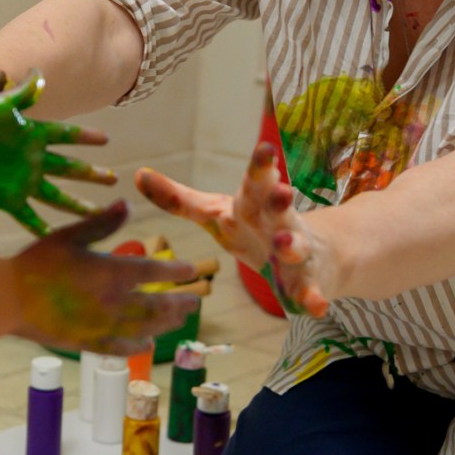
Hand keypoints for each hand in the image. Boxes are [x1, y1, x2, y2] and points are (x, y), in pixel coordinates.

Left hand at [0, 70, 116, 235]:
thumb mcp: (1, 103)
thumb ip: (23, 91)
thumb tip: (39, 72)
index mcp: (33, 134)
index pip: (67, 135)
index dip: (86, 137)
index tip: (106, 139)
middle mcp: (33, 158)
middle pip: (70, 168)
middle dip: (91, 173)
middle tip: (114, 178)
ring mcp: (23, 180)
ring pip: (58, 196)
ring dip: (78, 204)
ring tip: (98, 213)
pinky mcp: (8, 199)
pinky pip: (29, 217)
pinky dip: (41, 228)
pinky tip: (55, 239)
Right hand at [11, 201, 200, 355]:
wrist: (9, 298)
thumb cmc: (37, 262)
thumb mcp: (70, 235)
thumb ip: (102, 222)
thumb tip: (126, 202)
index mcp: (112, 273)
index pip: (154, 272)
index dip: (176, 271)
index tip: (192, 270)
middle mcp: (114, 303)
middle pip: (156, 305)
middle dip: (178, 303)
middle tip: (195, 301)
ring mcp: (103, 327)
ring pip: (144, 328)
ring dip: (165, 324)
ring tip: (180, 320)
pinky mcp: (88, 343)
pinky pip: (120, 348)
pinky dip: (137, 346)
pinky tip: (147, 344)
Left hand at [137, 142, 331, 316]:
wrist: (317, 255)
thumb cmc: (255, 229)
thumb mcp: (217, 214)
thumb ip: (180, 199)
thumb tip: (137, 174)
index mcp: (253, 205)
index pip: (255, 183)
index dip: (260, 167)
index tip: (265, 148)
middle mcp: (278, 222)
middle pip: (277, 207)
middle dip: (278, 197)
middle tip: (282, 189)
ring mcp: (297, 252)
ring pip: (296, 246)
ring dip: (291, 245)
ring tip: (284, 245)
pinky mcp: (308, 283)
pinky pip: (310, 292)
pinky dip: (312, 298)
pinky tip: (314, 306)